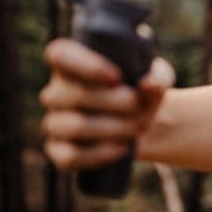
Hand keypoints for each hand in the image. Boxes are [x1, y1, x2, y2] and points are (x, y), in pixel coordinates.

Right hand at [39, 38, 174, 169]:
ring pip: (74, 126)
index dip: (85, 65)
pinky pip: (69, 156)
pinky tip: (123, 148)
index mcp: (72, 63)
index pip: (60, 54)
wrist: (143, 123)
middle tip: (139, 106)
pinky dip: (100, 154)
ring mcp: (54, 123)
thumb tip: (149, 85)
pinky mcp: (59, 150)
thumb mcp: (156, 78)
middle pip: (73, 95)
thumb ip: (157, 77)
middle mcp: (56, 92)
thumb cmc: (142, 91)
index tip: (117, 77)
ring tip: (138, 127)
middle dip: (114, 102)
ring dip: (113, 128)